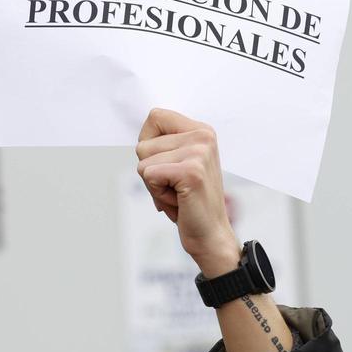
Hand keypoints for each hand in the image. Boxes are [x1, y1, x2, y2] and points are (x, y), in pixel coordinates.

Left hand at [136, 108, 239, 275]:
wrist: (211, 235)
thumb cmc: (190, 202)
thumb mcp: (179, 163)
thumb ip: (164, 145)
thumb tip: (140, 141)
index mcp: (202, 130)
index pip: (155, 116)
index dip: (148, 143)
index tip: (166, 165)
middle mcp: (203, 136)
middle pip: (143, 144)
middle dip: (150, 171)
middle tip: (175, 186)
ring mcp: (199, 152)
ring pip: (143, 162)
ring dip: (154, 185)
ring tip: (178, 194)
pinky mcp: (191, 171)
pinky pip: (148, 175)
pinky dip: (157, 194)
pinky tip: (179, 201)